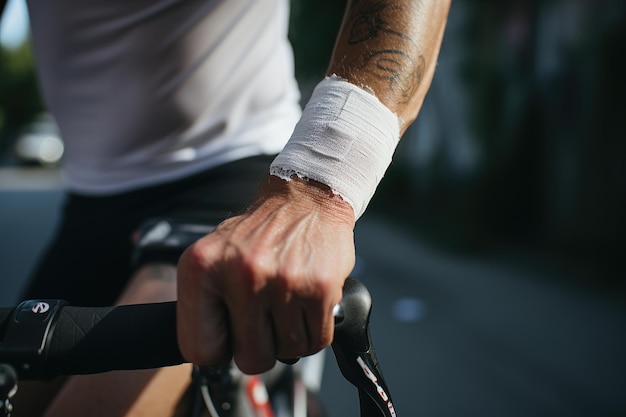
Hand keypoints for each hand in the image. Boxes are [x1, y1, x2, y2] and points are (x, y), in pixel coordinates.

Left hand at [176, 176, 355, 373]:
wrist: (307, 197)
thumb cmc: (260, 233)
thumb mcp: (215, 256)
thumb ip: (204, 302)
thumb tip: (210, 351)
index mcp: (201, 268)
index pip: (200, 349)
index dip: (221, 349)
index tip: (232, 336)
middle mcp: (239, 274)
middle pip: (250, 358)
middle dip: (262, 346)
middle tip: (267, 318)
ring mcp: (281, 282)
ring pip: (288, 351)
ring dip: (291, 335)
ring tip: (288, 302)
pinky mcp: (319, 287)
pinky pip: (317, 340)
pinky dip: (315, 329)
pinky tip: (307, 302)